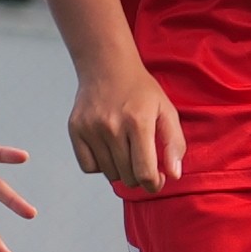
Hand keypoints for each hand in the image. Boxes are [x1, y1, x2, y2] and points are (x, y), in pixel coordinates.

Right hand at [66, 56, 184, 192]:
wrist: (107, 67)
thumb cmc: (140, 90)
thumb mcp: (166, 111)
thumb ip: (175, 144)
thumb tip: (174, 174)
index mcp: (138, 122)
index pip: (144, 173)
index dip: (154, 184)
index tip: (157, 179)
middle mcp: (112, 127)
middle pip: (128, 177)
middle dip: (140, 176)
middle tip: (144, 161)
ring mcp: (91, 129)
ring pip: (110, 174)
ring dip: (121, 170)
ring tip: (126, 150)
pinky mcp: (75, 130)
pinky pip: (89, 167)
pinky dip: (100, 165)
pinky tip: (109, 149)